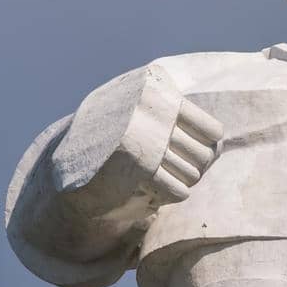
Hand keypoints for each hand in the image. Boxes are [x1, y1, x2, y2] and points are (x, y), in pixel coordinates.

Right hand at [50, 63, 221, 208]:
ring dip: (179, 182)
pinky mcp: (140, 167)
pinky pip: (179, 191)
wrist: (67, 170)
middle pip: (205, 154)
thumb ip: (170, 112)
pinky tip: (151, 191)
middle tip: (171, 171)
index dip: (205, 149)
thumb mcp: (134, 109)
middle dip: (192, 168)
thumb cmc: (110, 142)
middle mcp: (152, 109)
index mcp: (155, 90)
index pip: (211, 130)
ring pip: (193, 173)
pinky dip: (169, 196)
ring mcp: (146, 137)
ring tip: (158, 178)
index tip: (187, 155)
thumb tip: (219, 143)